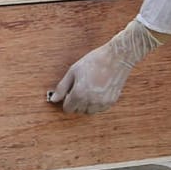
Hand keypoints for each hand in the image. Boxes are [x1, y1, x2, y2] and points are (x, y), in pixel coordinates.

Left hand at [49, 19, 163, 114]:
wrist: (117, 58)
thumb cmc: (94, 61)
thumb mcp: (73, 71)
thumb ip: (62, 87)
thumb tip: (53, 99)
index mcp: (79, 93)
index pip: (67, 109)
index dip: (66, 100)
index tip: (70, 92)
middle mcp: (90, 101)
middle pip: (77, 111)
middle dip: (76, 102)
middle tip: (80, 87)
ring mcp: (102, 102)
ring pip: (89, 111)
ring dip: (86, 104)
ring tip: (89, 89)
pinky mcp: (111, 102)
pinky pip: (99, 109)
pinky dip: (96, 103)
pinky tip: (97, 91)